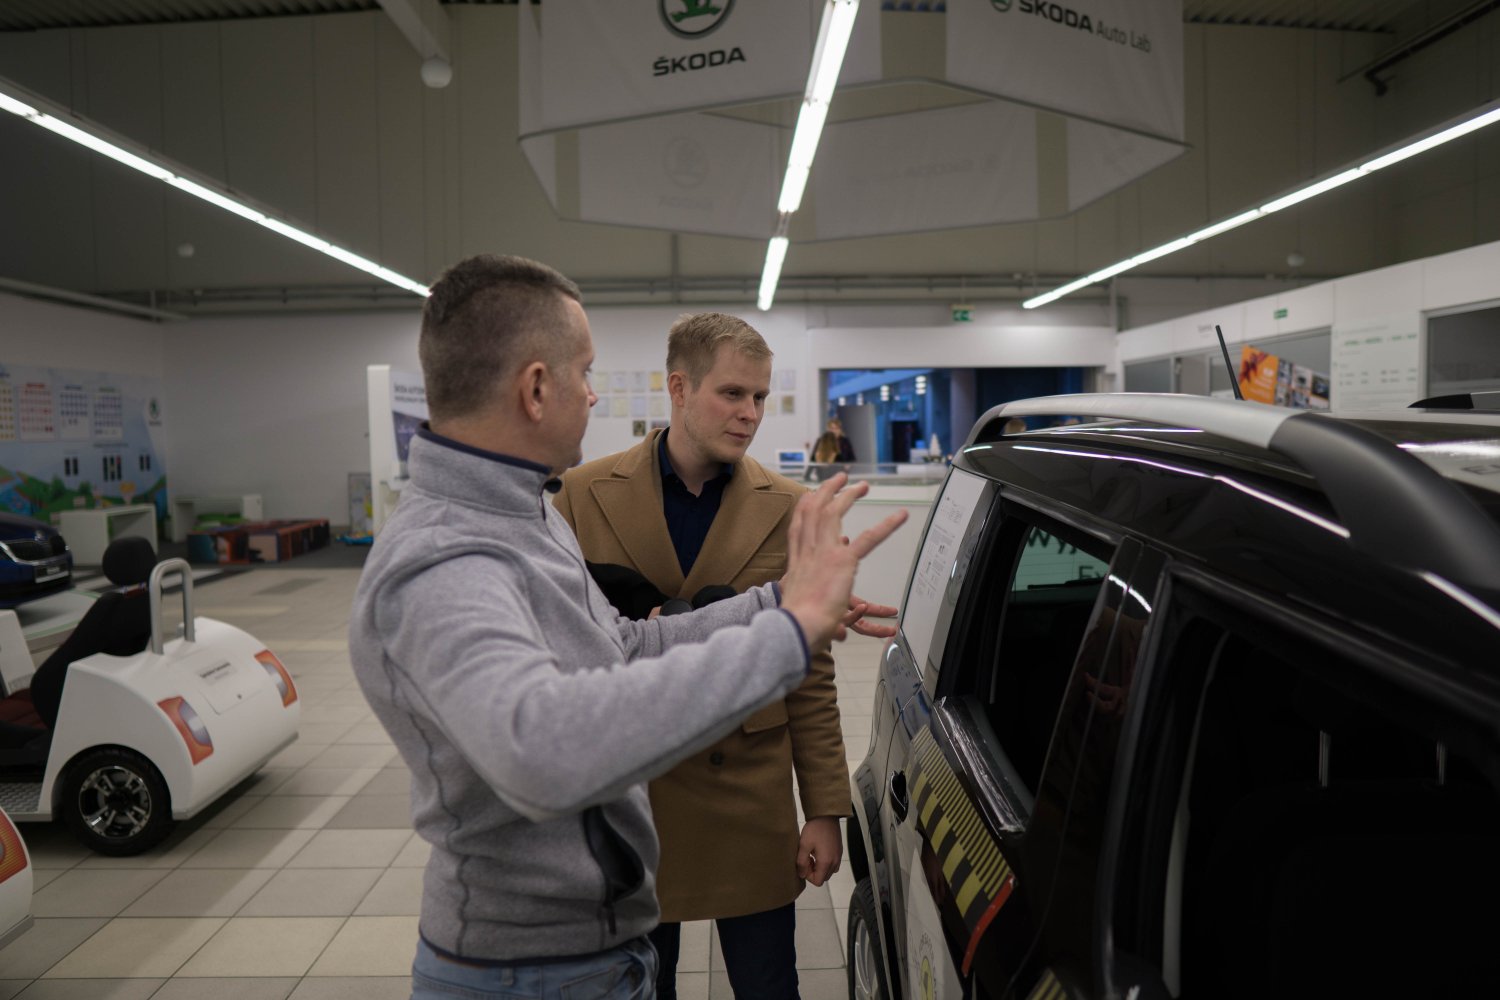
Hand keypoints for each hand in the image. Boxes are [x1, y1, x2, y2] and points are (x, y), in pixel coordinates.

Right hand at [780, 474, 907, 653]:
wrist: (798, 626)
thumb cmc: (796, 622)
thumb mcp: (796, 604)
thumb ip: (805, 598)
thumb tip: (810, 595)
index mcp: (797, 562)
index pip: (799, 526)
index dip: (805, 507)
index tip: (811, 494)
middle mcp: (808, 552)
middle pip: (815, 511)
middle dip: (828, 491)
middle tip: (840, 479)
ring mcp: (825, 553)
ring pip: (834, 513)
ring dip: (848, 496)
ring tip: (862, 486)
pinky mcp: (843, 561)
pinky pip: (869, 539)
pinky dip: (887, 526)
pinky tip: (899, 517)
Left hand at [796, 816, 842, 886]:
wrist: (826, 816)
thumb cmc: (815, 829)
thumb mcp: (804, 845)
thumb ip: (802, 862)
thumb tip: (802, 875)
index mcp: (826, 862)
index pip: (818, 881)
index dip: (808, 876)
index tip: (804, 864)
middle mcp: (834, 862)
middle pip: (824, 878)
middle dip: (813, 872)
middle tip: (807, 859)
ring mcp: (838, 856)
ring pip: (828, 871)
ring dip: (819, 867)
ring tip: (812, 855)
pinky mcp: (839, 851)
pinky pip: (833, 864)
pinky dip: (825, 862)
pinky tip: (818, 851)